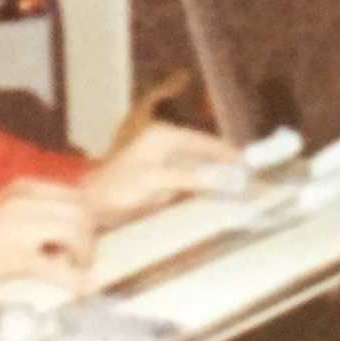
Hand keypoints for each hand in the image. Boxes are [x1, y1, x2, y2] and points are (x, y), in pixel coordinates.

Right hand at [0, 175, 97, 296]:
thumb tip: (59, 220)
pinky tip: (80, 289)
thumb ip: (28, 209)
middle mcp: (23, 201)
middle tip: (83, 255)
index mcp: (20, 188)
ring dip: (83, 253)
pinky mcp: (14, 257)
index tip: (85, 233)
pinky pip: (56, 268)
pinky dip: (73, 280)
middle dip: (89, 235)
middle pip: (79, 211)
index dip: (86, 215)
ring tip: (77, 268)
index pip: (72, 194)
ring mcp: (19, 227)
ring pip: (75, 232)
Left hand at [84, 119, 236, 224]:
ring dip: (215, 171)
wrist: (90, 204)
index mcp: (164, 136)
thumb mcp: (156, 183)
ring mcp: (161, 156)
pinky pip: (188, 172)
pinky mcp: (159, 172)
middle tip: (249, 174)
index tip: (248, 163)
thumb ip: (190, 178)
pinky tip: (214, 189)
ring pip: (197, 160)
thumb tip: (221, 178)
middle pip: (203, 149)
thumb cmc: (118, 190)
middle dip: (224, 161)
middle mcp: (164, 140)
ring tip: (238, 181)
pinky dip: (203, 179)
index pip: (204, 141)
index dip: (226, 152)